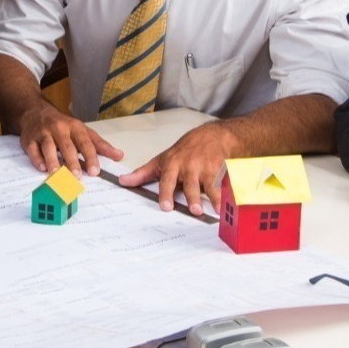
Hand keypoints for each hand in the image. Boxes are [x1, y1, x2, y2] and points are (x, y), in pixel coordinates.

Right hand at [14, 102, 122, 175]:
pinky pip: (32, 149)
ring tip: (57, 174)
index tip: (95, 171)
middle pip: (67, 146)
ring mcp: (43, 133)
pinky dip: (37, 159)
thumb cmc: (63, 125)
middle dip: (72, 161)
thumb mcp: (83, 131)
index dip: (90, 157)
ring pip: (48, 147)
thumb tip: (119, 155)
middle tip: (77, 176)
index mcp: (75, 127)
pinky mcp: (29, 139)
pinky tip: (42, 168)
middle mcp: (59, 128)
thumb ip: (100, 145)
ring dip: (53, 160)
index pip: (85, 143)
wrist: (36, 111)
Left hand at [120, 122, 240, 214]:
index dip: (166, 193)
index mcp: (172, 164)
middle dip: (191, 196)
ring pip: (207, 185)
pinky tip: (225, 207)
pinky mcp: (220, 171)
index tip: (165, 206)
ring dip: (209, 198)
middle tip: (193, 210)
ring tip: (210, 211)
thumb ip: (143, 173)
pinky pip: (222, 185)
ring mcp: (205, 169)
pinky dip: (224, 196)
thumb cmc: (184, 151)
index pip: (167, 179)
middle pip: (189, 184)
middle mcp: (189, 166)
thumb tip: (123, 181)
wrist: (212, 136)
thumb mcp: (162, 160)